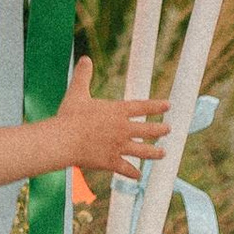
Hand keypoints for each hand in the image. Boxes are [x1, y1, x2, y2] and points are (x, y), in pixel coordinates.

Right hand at [61, 58, 165, 183]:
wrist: (64, 140)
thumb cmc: (70, 115)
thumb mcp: (77, 92)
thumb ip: (83, 76)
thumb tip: (85, 58)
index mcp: (117, 111)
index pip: (142, 107)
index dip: (156, 106)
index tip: (168, 105)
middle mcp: (123, 129)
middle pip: (148, 130)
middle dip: (160, 130)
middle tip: (168, 130)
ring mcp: (119, 147)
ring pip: (143, 151)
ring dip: (154, 153)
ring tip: (163, 153)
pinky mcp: (111, 162)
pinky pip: (126, 169)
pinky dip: (133, 173)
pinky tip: (138, 175)